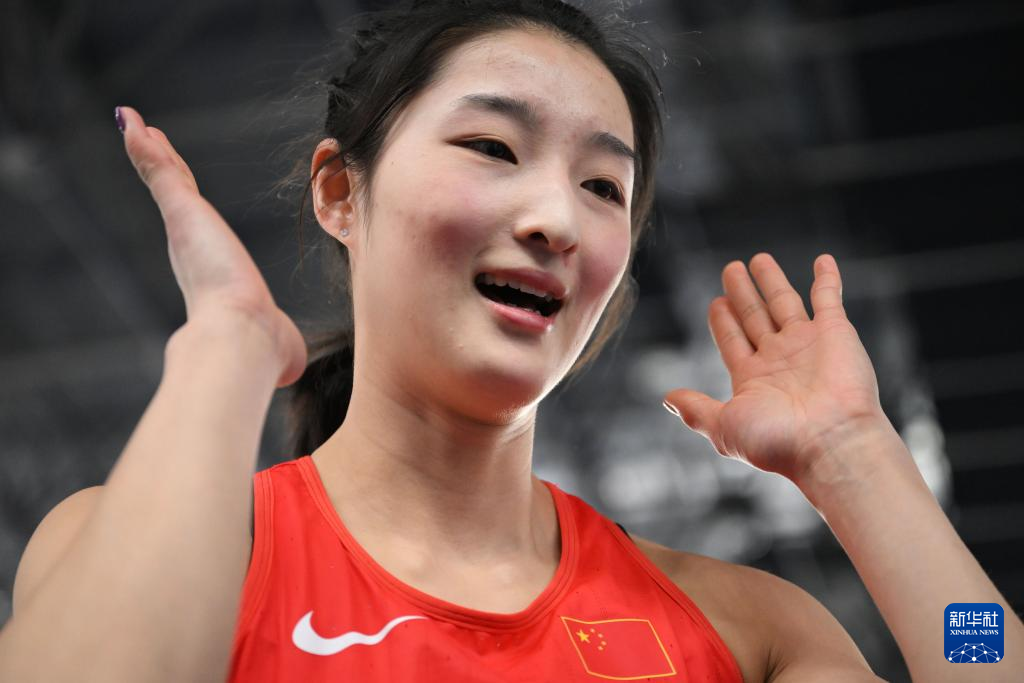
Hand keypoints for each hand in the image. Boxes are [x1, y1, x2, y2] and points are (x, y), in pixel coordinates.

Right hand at [119, 106, 306, 386]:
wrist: (243, 338)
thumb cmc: (260, 347)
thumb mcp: (277, 343)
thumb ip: (282, 348)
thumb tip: (292, 370)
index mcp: (212, 275)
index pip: (200, 232)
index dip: (190, 210)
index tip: (181, 193)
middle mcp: (193, 251)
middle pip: (178, 198)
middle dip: (164, 170)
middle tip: (148, 142)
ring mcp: (184, 230)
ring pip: (164, 179)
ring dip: (148, 150)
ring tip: (132, 124)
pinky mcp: (182, 212)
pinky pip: (160, 170)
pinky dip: (144, 146)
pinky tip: (130, 122)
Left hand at [663, 253, 889, 483]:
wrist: (831, 443)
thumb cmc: (778, 441)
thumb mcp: (725, 426)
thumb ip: (696, 410)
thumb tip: (668, 399)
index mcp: (753, 378)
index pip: (732, 340)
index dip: (722, 321)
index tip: (715, 302)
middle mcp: (780, 359)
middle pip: (754, 316)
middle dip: (742, 294)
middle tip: (730, 269)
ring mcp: (808, 344)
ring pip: (785, 302)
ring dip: (772, 281)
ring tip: (758, 259)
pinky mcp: (836, 332)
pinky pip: (830, 298)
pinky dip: (827, 278)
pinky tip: (823, 260)